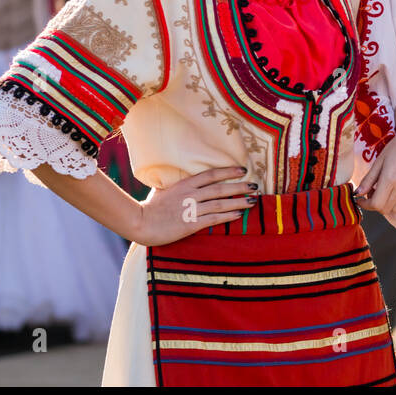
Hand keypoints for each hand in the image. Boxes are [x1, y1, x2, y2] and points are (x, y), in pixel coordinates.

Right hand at [132, 166, 255, 246]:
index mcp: (184, 184)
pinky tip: (238, 214)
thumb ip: (177, 184)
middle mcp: (190, 194)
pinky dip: (227, 215)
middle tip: (255, 186)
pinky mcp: (190, 224)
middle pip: (220, 188)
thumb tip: (185, 179)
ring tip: (252, 201)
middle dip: (239, 186)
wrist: (140, 223)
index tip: (243, 170)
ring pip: (220, 203)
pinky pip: (213, 218)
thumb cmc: (150, 207)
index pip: (211, 174)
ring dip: (238, 202)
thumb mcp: (163, 189)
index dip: (228, 171)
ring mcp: (191, 209)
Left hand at [357, 125, 395, 215]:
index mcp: (390, 179)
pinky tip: (393, 191)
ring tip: (383, 192)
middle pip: (386, 209)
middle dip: (375, 205)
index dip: (366, 205)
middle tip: (370, 194)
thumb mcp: (379, 162)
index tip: (360, 200)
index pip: (376, 204)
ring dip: (387, 205)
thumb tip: (358, 193)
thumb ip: (368, 180)